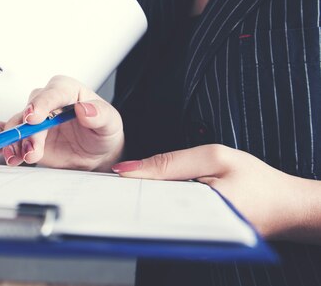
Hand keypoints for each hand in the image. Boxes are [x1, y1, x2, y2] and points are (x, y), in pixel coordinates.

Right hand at [0, 76, 123, 170]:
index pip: (53, 92)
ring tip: (15, 157)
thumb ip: (100, 115)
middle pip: (30, 111)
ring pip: (15, 124)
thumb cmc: (101, 132)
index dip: (42, 103)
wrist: (95, 155)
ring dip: (11, 141)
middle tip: (31, 151)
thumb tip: (85, 109)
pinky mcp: (24, 135)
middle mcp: (47, 102)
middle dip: (27, 132)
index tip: (34, 117)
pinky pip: (3, 132)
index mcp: (67, 90)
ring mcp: (33, 120)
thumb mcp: (110, 123)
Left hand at [111, 144, 319, 239]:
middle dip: (135, 199)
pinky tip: (154, 197)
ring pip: (160, 220)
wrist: (288, 205)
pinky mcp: (198, 238)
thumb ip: (171, 162)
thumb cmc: (258, 180)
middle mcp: (199, 233)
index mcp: (204, 213)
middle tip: (114, 187)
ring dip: (147, 204)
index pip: (152, 203)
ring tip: (133, 190)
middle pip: (153, 214)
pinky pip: (171, 223)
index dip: (130, 189)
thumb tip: (127, 170)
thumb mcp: (214, 157)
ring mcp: (198, 239)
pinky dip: (161, 208)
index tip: (109, 182)